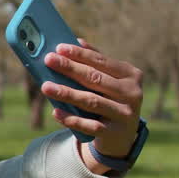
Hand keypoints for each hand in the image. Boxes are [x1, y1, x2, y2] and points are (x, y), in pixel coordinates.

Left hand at [41, 39, 143, 172]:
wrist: (123, 136)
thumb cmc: (111, 99)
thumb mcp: (110, 80)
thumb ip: (96, 63)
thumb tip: (77, 41)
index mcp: (131, 74)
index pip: (101, 61)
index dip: (79, 54)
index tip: (59, 48)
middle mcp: (132, 93)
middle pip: (95, 79)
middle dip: (70, 68)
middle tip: (48, 60)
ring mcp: (125, 114)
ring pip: (91, 101)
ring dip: (66, 93)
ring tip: (46, 86)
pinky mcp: (115, 132)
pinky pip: (90, 125)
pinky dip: (72, 119)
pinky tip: (56, 112)